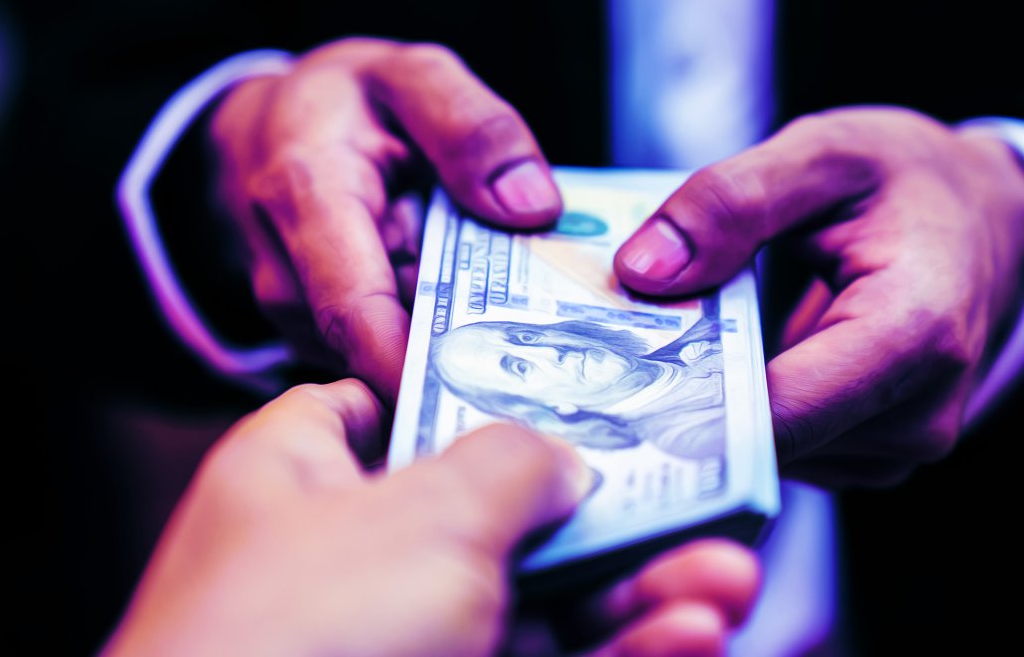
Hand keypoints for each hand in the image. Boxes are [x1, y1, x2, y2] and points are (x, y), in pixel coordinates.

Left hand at [99, 380, 759, 656]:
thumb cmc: (298, 641)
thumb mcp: (426, 516)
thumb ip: (511, 464)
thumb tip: (562, 463)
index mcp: (300, 477)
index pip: (373, 406)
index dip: (464, 392)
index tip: (557, 394)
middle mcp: (346, 560)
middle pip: (495, 515)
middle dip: (605, 517)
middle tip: (695, 510)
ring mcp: (394, 645)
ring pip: (534, 609)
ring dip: (635, 596)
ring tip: (725, 583)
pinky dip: (616, 656)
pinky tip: (686, 637)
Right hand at [210, 38, 562, 401]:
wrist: (262, 127)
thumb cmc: (339, 101)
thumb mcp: (408, 76)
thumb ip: (470, 126)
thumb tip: (531, 208)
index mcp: (308, 197)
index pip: (358, 313)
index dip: (419, 368)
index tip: (487, 397)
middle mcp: (289, 274)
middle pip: (387, 345)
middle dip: (463, 346)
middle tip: (543, 343)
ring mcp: (297, 314)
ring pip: (391, 351)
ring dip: (448, 331)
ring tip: (494, 290)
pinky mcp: (315, 333)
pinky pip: (384, 347)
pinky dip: (430, 327)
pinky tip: (458, 294)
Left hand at [614, 106, 1023, 487]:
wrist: (981, 216)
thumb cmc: (909, 179)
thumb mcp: (823, 154)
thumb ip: (731, 202)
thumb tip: (642, 271)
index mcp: (914, 331)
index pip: (784, 410)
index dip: (690, 401)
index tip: (609, 379)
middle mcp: (918, 412)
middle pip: (768, 439)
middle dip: (688, 399)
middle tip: (615, 348)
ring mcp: (899, 444)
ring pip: (771, 451)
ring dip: (716, 404)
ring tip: (682, 335)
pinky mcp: (873, 451)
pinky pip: (789, 447)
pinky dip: (746, 408)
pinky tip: (723, 355)